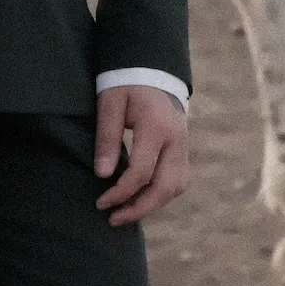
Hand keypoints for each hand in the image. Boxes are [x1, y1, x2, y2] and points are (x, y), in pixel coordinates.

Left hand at [93, 85, 188, 225]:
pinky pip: (178, 179)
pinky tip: (141, 199)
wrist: (151, 67)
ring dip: (152, 205)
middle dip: (139, 208)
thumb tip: (103, 175)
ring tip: (126, 213)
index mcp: (156, 126)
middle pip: (165, 187)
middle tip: (114, 219)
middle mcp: (176, 139)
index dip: (120, 192)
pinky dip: (161, 194)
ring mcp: (183, 144)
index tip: (100, 202)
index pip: (141, 172)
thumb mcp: (110, 102)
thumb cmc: (126, 82)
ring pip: (176, 187)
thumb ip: (107, 137)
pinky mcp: (183, 147)